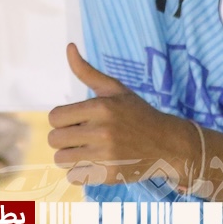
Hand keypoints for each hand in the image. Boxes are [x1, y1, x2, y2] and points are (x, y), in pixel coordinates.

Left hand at [47, 43, 197, 186]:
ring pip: (61, 160)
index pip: (54, 117)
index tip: (79, 121)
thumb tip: (69, 46)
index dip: (64, 120)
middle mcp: (103, 131)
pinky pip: (73, 176)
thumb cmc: (138, 114)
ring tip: (91, 151)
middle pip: (55, 140)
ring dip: (72, 156)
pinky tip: (98, 164)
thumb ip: (88, 71)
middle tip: (85, 137)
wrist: (168, 144)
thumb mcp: (116, 90)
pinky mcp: (109, 174)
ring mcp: (106, 155)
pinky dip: (81, 172)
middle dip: (66, 139)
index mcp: (102, 107)